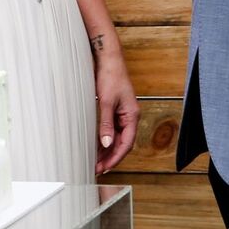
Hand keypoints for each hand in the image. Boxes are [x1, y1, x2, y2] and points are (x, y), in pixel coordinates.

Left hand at [92, 49, 138, 175]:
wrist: (108, 59)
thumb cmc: (111, 77)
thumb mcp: (106, 102)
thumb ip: (106, 124)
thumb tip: (107, 143)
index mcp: (132, 116)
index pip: (127, 143)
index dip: (116, 157)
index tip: (105, 167)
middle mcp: (130, 117)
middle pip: (123, 143)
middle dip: (111, 157)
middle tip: (97, 168)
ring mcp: (123, 114)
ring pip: (117, 138)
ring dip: (107, 150)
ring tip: (95, 161)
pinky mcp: (115, 110)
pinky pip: (112, 129)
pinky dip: (105, 139)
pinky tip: (96, 146)